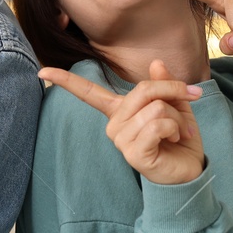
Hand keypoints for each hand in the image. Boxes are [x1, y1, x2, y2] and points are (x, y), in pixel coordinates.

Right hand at [38, 60, 205, 184]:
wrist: (190, 170)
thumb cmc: (180, 138)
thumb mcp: (176, 105)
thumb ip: (165, 84)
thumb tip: (156, 63)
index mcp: (119, 111)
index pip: (88, 93)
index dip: (65, 80)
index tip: (42, 72)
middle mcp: (114, 124)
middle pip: (143, 90)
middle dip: (173, 91)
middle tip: (190, 99)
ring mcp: (120, 140)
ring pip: (155, 108)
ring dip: (178, 118)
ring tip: (178, 132)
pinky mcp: (132, 153)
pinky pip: (156, 125)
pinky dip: (175, 129)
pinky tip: (174, 140)